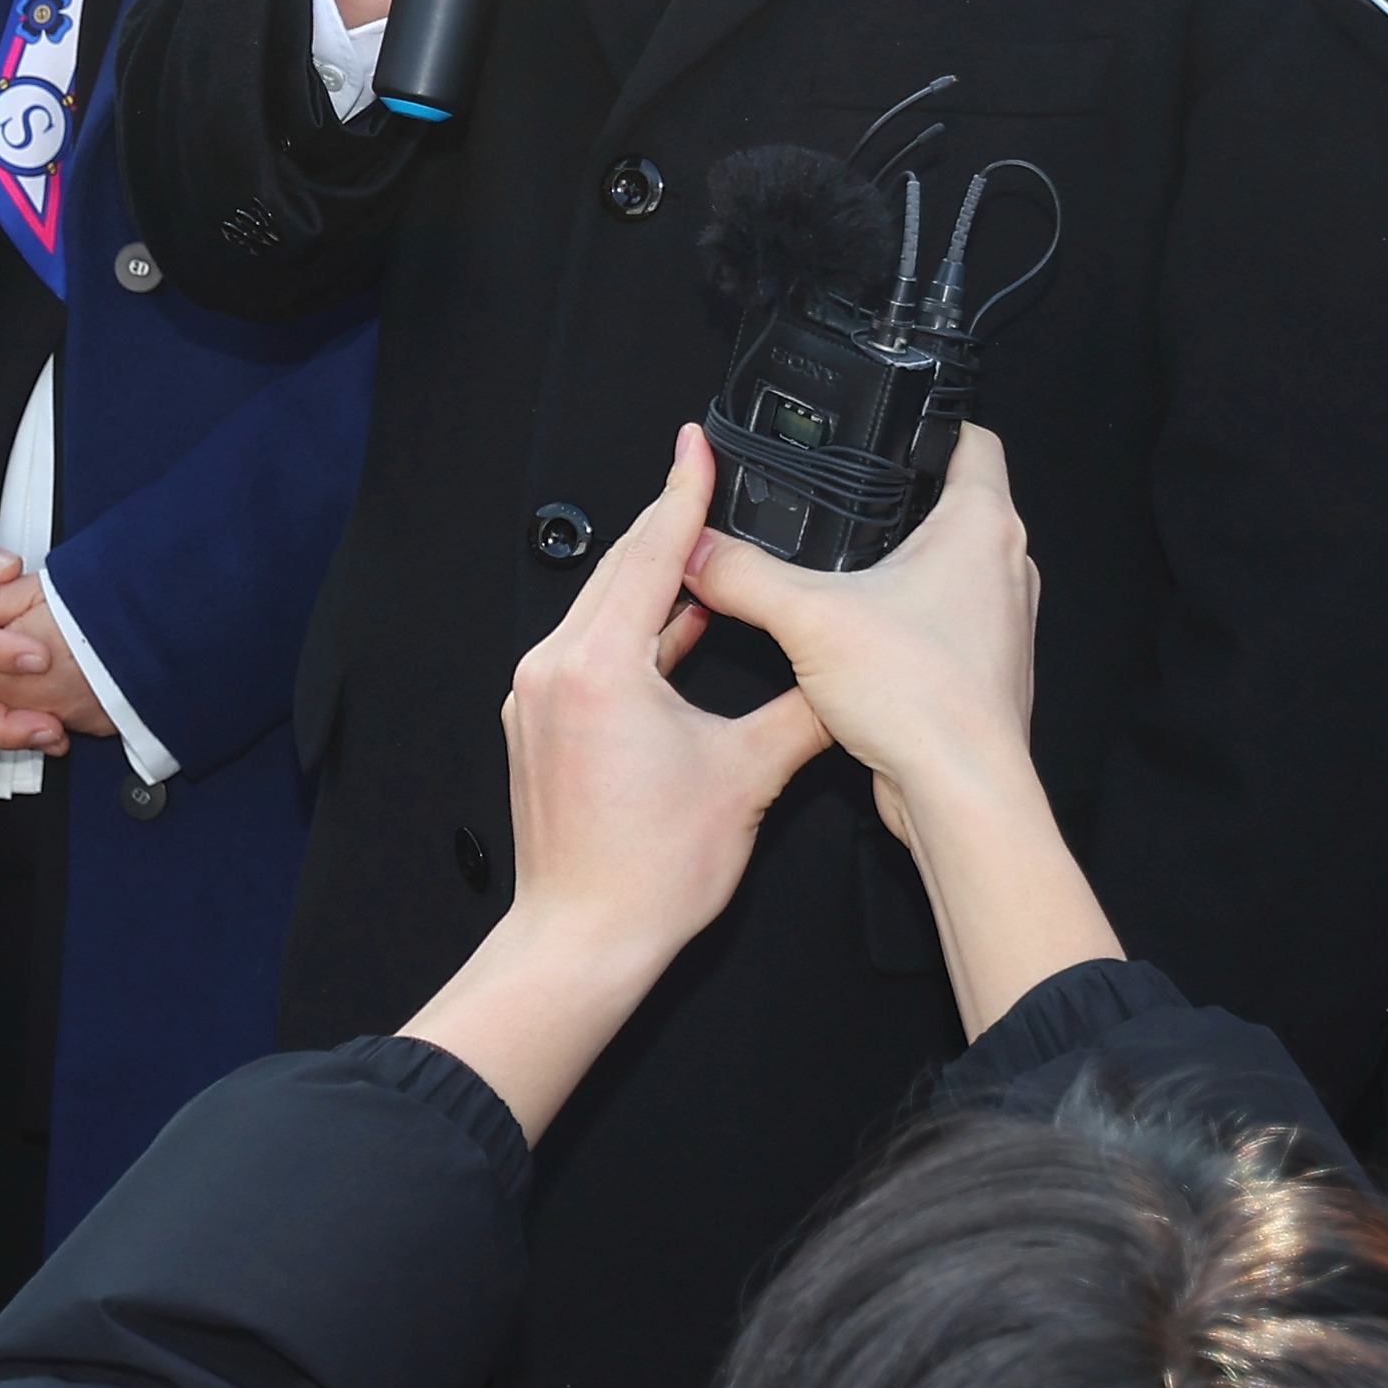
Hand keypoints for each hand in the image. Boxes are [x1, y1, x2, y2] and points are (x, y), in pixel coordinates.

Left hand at [398, 430, 831, 1137]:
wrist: (582, 942)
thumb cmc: (649, 875)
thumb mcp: (748, 776)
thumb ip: (803, 711)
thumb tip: (850, 679)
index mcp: (599, 663)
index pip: (652, 551)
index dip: (685, 492)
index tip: (697, 444)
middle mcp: (554, 668)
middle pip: (619, 571)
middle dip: (670, 527)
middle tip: (708, 483)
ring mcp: (537, 697)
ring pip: (603, 612)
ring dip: (655, 583)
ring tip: (706, 554)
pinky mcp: (538, 726)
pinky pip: (590, 652)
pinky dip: (635, 632)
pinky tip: (677, 631)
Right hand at [674, 427, 1115, 1035]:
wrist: (960, 792)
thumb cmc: (922, 697)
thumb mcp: (807, 617)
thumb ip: (742, 574)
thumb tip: (695, 548)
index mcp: (981, 525)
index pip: (975, 441)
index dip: (935, 424)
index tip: (893, 424)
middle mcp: (1005, 567)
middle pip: (959, 505)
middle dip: (906, 498)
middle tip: (851, 494)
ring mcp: (999, 622)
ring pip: (954, 569)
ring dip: (907, 566)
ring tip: (848, 567)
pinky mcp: (983, 670)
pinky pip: (946, 625)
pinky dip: (909, 622)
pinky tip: (862, 637)